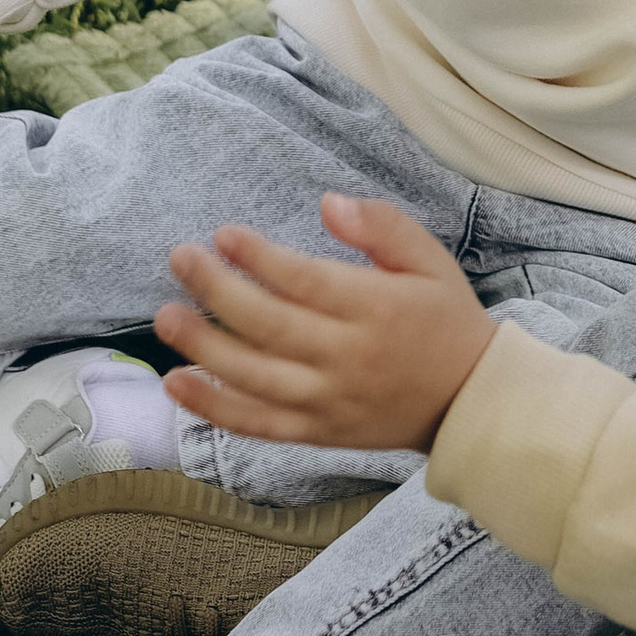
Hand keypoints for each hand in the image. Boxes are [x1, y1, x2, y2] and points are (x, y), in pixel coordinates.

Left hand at [158, 196, 496, 454]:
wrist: (470, 403)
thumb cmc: (445, 321)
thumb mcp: (430, 260)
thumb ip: (383, 227)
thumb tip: (328, 203)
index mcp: (377, 310)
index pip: (305, 282)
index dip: (259, 257)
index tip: (223, 234)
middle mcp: (347, 358)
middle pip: (269, 326)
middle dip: (216, 291)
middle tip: (180, 259)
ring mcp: (328, 401)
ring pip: (253, 377)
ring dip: (203, 347)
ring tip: (166, 317)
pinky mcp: (317, 432)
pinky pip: (257, 424)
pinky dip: (214, 407)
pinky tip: (177, 383)